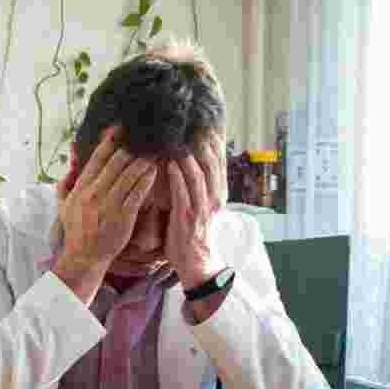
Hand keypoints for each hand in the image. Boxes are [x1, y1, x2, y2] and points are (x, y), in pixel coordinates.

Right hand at [53, 128, 157, 301]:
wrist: (84, 257)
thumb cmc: (76, 231)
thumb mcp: (63, 207)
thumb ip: (65, 184)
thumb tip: (70, 164)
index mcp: (81, 188)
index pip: (97, 158)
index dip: (110, 141)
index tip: (120, 128)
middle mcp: (95, 193)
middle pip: (117, 161)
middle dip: (132, 148)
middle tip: (145, 139)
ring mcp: (109, 204)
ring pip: (130, 174)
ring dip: (143, 161)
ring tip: (153, 152)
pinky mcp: (123, 216)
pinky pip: (138, 192)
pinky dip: (147, 179)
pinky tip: (155, 171)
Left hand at [163, 133, 226, 290]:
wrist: (195, 264)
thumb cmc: (190, 237)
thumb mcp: (198, 210)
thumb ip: (194, 191)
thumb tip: (188, 170)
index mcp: (216, 196)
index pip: (218, 165)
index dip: (213, 145)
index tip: (207, 126)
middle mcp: (212, 200)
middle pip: (211, 165)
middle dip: (204, 144)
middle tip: (195, 124)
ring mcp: (200, 208)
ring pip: (199, 175)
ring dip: (190, 156)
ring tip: (181, 138)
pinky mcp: (187, 217)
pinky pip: (183, 193)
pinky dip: (178, 176)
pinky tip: (171, 163)